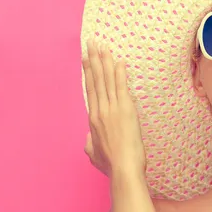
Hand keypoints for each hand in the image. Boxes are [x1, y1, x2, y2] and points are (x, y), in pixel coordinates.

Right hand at [82, 40, 145, 177]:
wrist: (123, 169)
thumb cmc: (111, 165)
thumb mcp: (94, 153)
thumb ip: (91, 142)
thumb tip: (90, 138)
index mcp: (93, 119)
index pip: (91, 90)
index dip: (88, 73)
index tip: (86, 59)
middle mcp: (100, 110)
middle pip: (96, 80)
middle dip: (93, 59)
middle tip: (91, 43)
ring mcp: (112, 109)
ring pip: (107, 80)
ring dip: (105, 61)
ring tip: (102, 46)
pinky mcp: (125, 110)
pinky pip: (121, 87)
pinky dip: (120, 73)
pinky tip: (118, 61)